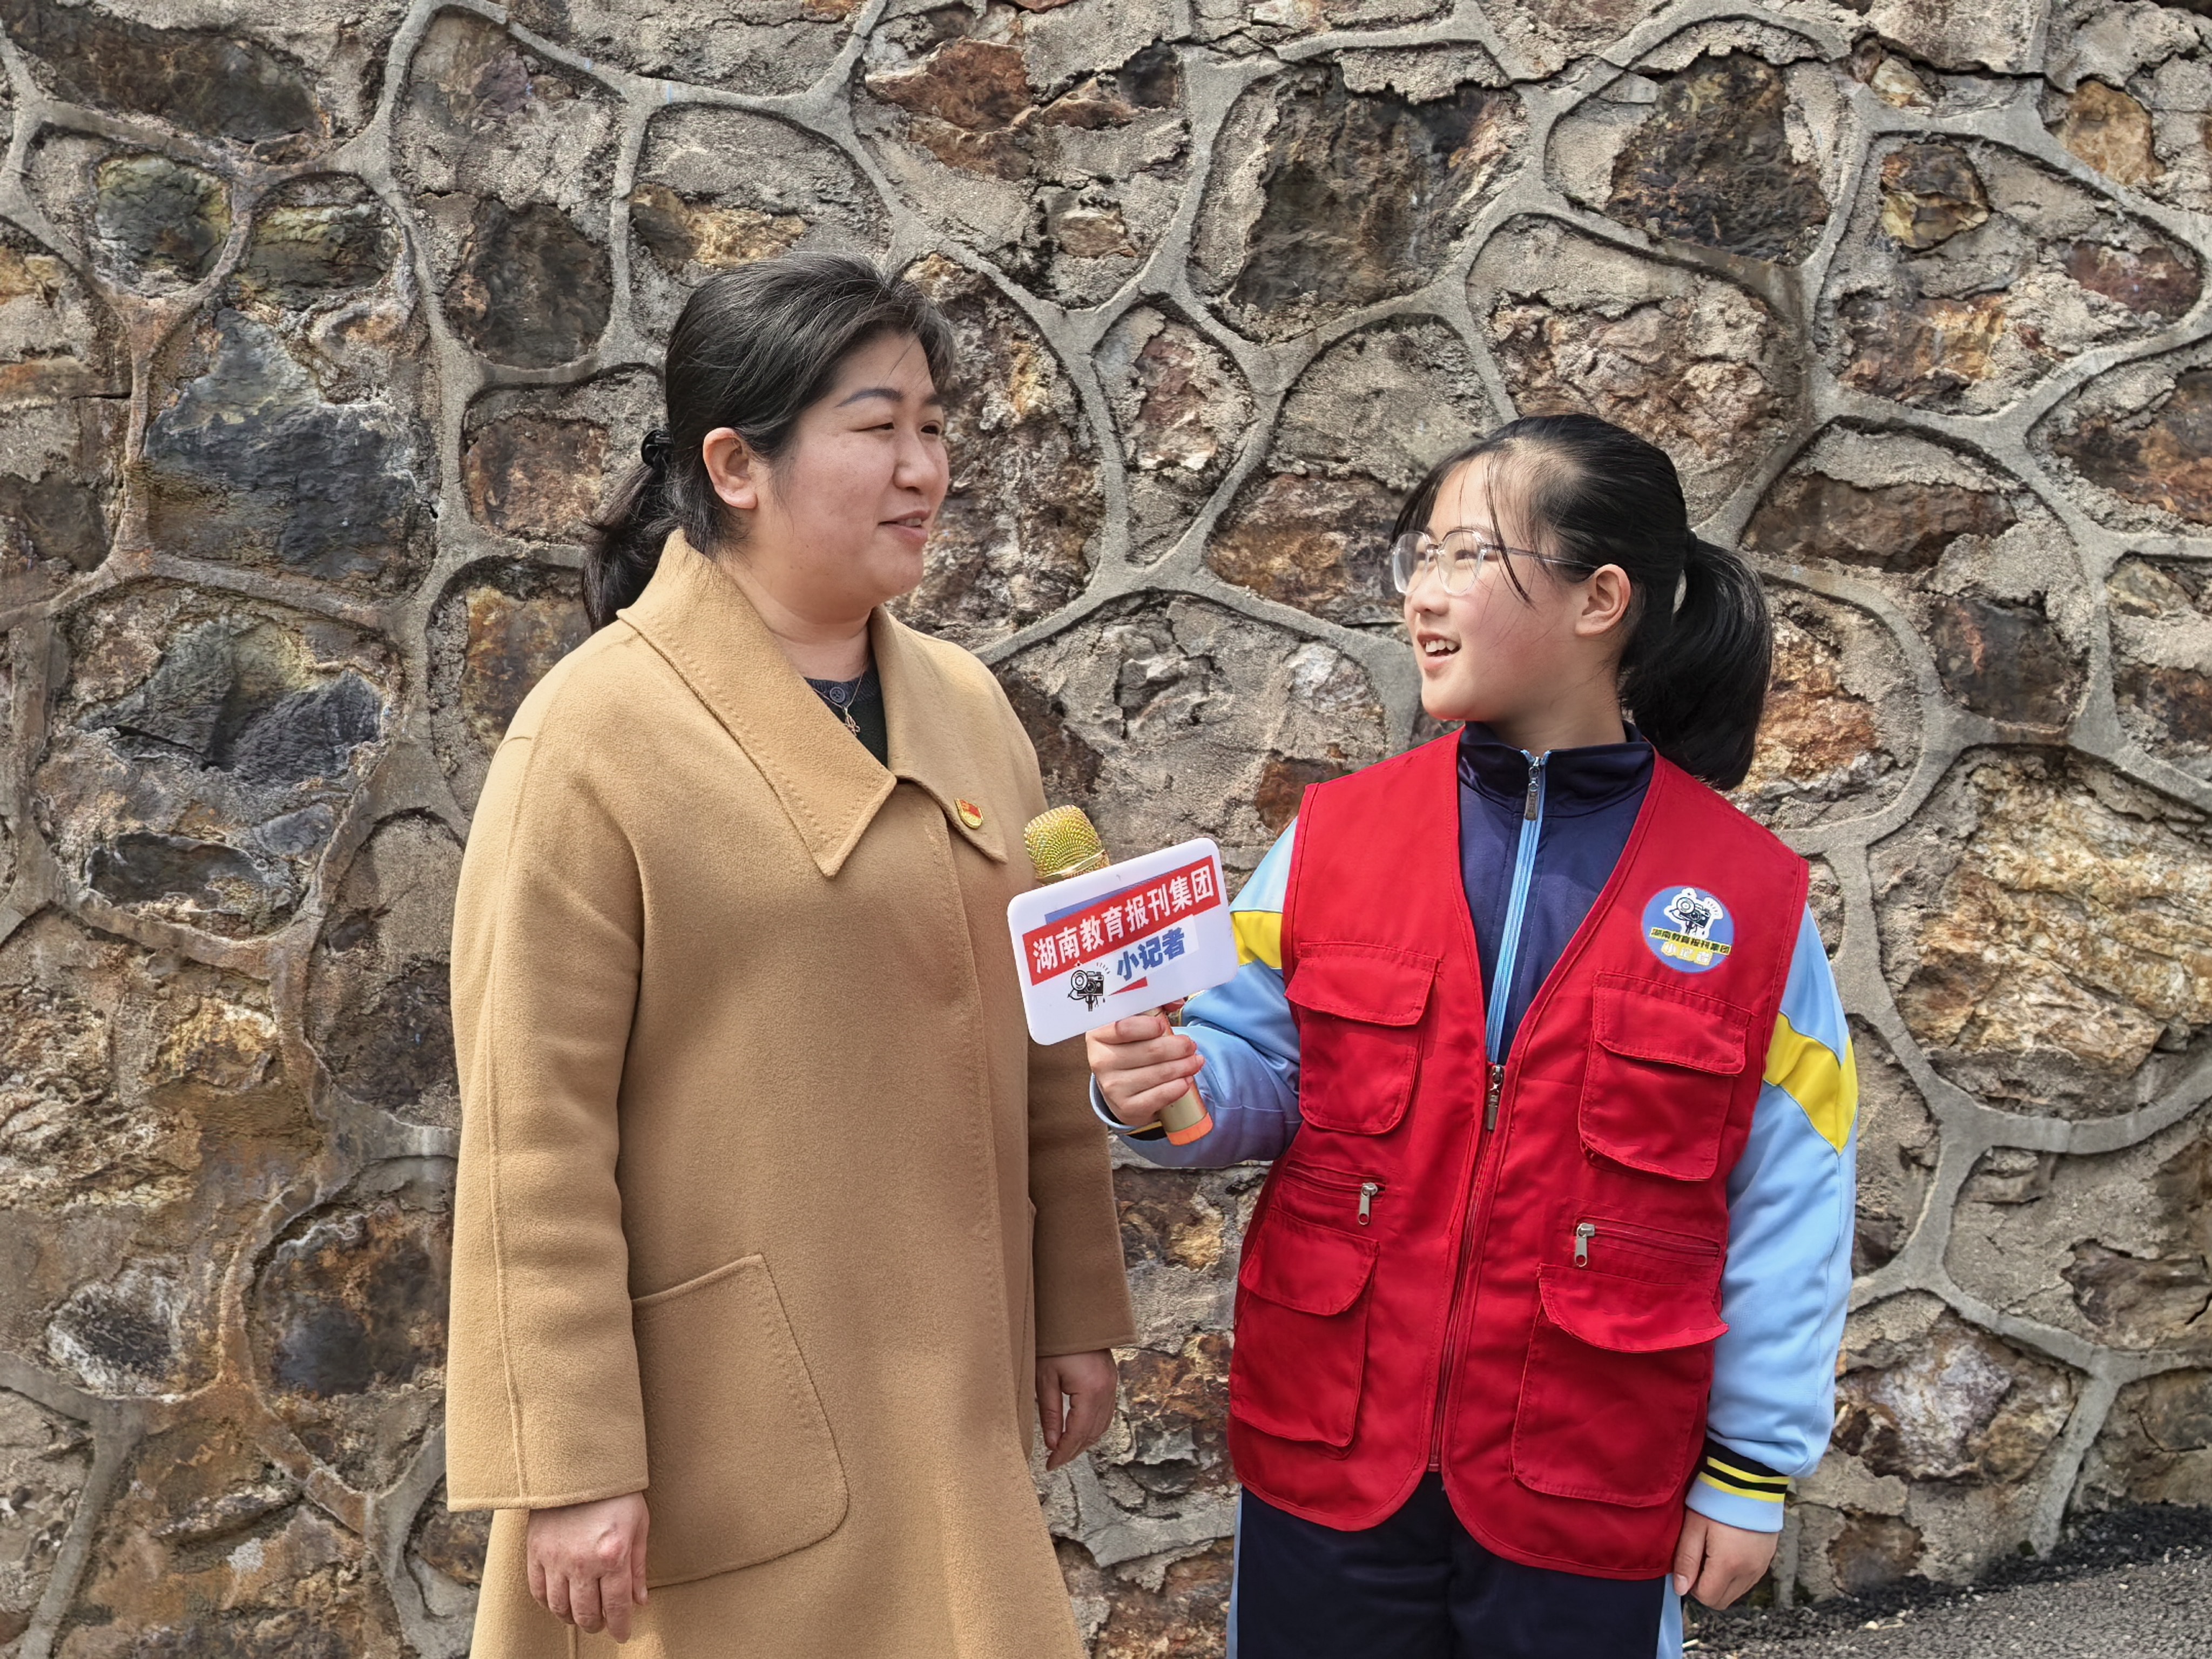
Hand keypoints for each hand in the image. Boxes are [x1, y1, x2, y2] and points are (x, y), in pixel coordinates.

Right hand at [526, 1493, 649, 1640]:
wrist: (581, 1465)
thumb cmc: (617, 1493)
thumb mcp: (639, 1525)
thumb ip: (638, 1567)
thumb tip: (639, 1601)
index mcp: (613, 1555)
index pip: (616, 1606)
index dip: (620, 1626)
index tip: (622, 1635)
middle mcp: (582, 1562)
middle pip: (586, 1613)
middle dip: (597, 1624)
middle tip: (602, 1623)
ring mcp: (555, 1558)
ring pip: (560, 1607)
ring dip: (572, 1618)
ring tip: (582, 1615)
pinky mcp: (536, 1551)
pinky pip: (538, 1591)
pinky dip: (549, 1603)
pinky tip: (560, 1602)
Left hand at [1037, 1349, 1117, 1471]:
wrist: (1075, 1315)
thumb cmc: (1055, 1343)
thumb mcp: (1045, 1379)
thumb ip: (1050, 1414)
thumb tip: (1052, 1444)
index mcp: (1091, 1391)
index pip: (1078, 1433)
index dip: (1063, 1453)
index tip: (1050, 1465)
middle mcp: (1107, 1391)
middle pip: (1092, 1433)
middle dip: (1074, 1451)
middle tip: (1055, 1462)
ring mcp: (1113, 1385)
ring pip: (1102, 1425)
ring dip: (1084, 1441)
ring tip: (1064, 1450)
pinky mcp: (1112, 1380)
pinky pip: (1107, 1413)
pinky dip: (1094, 1427)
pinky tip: (1080, 1432)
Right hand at [1086, 1012, 1202, 1130]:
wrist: (1121, 1088)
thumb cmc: (1131, 1049)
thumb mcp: (1135, 1026)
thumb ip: (1153, 1009)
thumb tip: (1176, 1001)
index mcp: (1099, 1035)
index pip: (1123, 1028)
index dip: (1147, 1026)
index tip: (1163, 1025)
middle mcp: (1100, 1061)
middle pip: (1148, 1051)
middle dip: (1177, 1047)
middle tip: (1191, 1045)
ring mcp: (1111, 1086)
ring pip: (1158, 1073)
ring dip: (1183, 1067)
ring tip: (1196, 1061)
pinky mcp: (1126, 1107)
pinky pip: (1158, 1096)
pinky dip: (1176, 1088)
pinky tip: (1186, 1081)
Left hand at [1671, 1508, 1777, 1608]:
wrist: (1750, 1479)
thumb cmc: (1716, 1499)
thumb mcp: (1694, 1526)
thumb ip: (1687, 1560)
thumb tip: (1680, 1589)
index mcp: (1729, 1565)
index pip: (1707, 1598)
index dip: (1692, 1586)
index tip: (1689, 1564)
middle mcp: (1749, 1572)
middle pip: (1722, 1600)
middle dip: (1706, 1587)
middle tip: (1699, 1559)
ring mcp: (1761, 1566)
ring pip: (1736, 1592)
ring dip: (1721, 1582)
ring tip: (1713, 1551)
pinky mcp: (1767, 1559)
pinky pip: (1748, 1580)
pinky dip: (1735, 1574)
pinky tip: (1728, 1550)